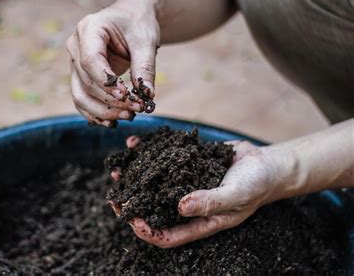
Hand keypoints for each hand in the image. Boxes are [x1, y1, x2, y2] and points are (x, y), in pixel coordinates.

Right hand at [66, 0, 159, 126]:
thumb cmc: (138, 22)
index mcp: (88, 29)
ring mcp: (75, 63)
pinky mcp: (80, 77)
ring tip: (129, 116)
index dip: (107, 83)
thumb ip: (145, 67)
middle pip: (86, 82)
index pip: (90, 61)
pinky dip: (96, 114)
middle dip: (111, 101)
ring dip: (103, 111)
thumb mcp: (146, 40)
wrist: (132, 16)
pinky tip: (114, 122)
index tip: (127, 95)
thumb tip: (147, 96)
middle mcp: (76, 46)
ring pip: (80, 96)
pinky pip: (83, 100)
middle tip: (137, 109)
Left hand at [110, 138, 283, 247]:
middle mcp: (187, 204)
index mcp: (199, 221)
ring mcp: (184, 183)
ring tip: (116, 169)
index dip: (148, 231)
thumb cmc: (256, 184)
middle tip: (115, 197)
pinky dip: (148, 152)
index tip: (132, 221)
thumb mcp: (237, 194)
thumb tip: (180, 207)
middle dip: (134, 204)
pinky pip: (163, 160)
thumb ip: (210, 201)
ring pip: (154, 184)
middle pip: (155, 209)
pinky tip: (135, 144)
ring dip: (135, 177)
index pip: (168, 235)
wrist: (265, 162)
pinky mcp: (185, 164)